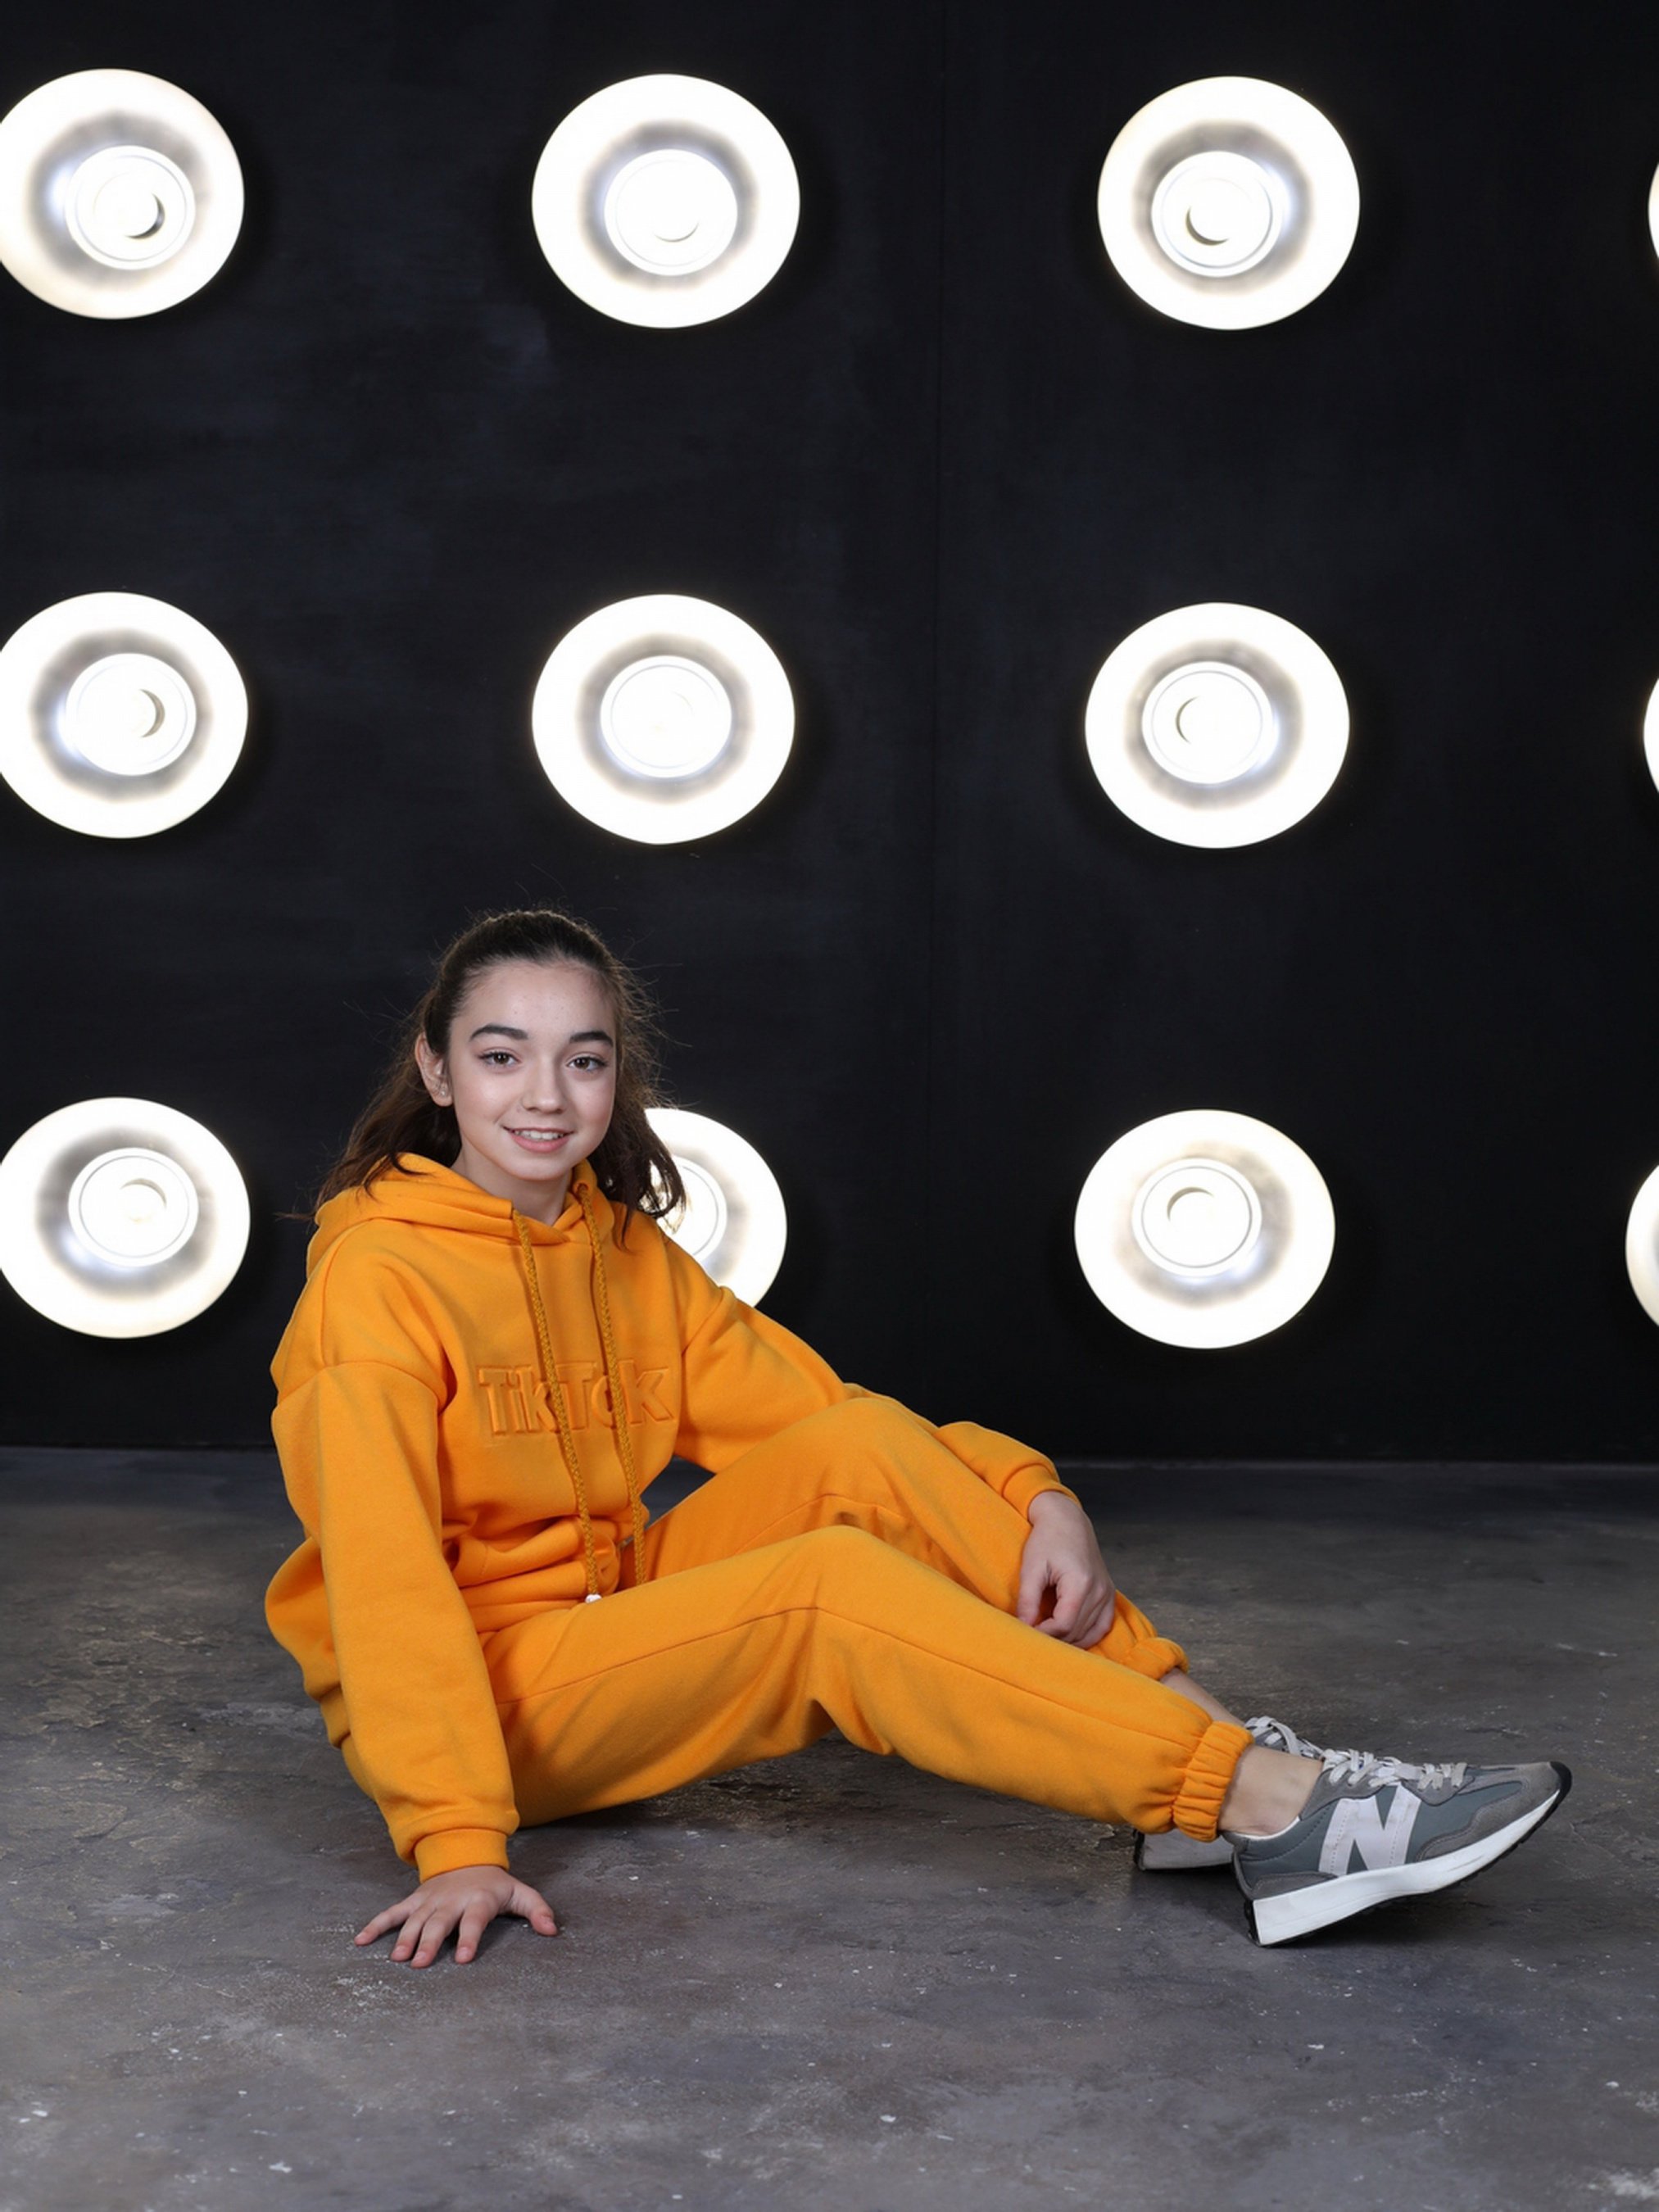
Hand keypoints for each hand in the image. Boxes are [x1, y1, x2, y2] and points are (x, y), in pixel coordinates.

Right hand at [354, 1864, 557, 1967]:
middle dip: (430, 1942)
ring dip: (406, 1938)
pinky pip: (392, 1913)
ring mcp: (429, 1901)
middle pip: (440, 1923)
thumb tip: (552, 1931)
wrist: (466, 1854)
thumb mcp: (519, 1893)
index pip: (475, 1920)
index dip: (470, 1938)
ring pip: (415, 1920)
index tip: (464, 1958)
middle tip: (421, 1963)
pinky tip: (360, 1941)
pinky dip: (376, 1925)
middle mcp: (451, 1901)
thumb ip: (536, 1910)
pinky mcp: (414, 1901)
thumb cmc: (494, 1884)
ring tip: (398, 1958)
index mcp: (478, 1900)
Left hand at [1017, 1493, 1117, 1646]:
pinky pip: (1102, 1626)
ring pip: (1089, 1633)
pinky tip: (1071, 1637)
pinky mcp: (1108, 1593)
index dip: (1044, 1635)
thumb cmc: (1047, 1539)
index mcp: (1080, 1582)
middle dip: (1054, 1639)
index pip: (1064, 1625)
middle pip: (1076, 1632)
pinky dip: (1087, 1636)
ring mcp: (1107, 1592)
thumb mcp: (1031, 1568)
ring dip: (1068, 1640)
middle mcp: (1099, 1590)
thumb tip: (1024, 1629)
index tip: (1027, 1635)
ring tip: (1047, 1637)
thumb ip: (1028, 1601)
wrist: (1067, 1520)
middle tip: (1033, 1639)